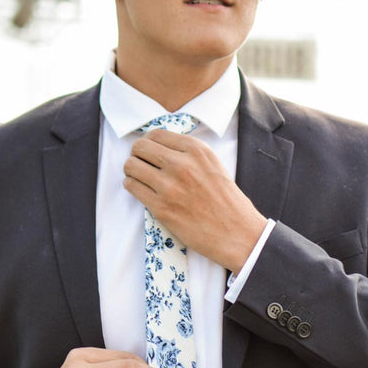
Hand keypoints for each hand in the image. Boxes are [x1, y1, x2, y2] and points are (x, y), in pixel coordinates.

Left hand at [123, 129, 266, 272]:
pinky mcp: (161, 207)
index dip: (148, 142)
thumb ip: (188, 154)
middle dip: (137, 154)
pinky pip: (131, 186)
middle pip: (140, 147)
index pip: (157, 134)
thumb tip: (159, 147)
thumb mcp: (213, 165)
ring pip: (131, 166)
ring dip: (132, 171)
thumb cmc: (227, 202)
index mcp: (197, 150)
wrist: (237, 234)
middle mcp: (181, 164)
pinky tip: (143, 191)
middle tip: (142, 164)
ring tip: (140, 178)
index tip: (149, 151)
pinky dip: (133, 187)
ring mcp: (169, 186)